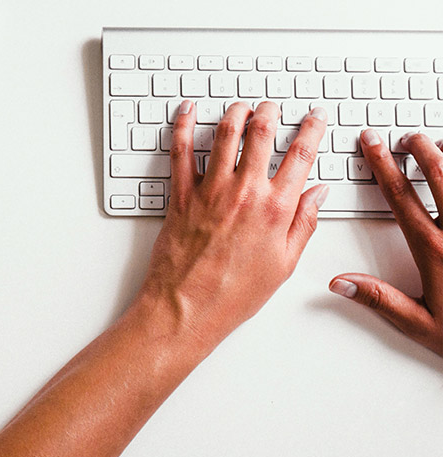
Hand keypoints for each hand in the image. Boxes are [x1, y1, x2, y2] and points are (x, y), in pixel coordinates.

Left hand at [136, 100, 328, 347]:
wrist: (186, 308)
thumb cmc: (233, 294)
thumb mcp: (284, 264)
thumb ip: (304, 224)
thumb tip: (318, 194)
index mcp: (276, 209)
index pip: (301, 155)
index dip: (312, 129)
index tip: (315, 116)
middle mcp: (245, 193)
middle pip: (262, 133)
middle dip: (270, 112)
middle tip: (272, 107)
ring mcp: (210, 191)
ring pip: (224, 134)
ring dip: (235, 113)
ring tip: (240, 107)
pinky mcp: (180, 196)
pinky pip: (179, 151)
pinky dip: (182, 125)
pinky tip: (186, 111)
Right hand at [329, 130, 442, 356]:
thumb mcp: (421, 324)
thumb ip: (380, 299)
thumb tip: (340, 283)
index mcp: (434, 250)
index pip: (400, 196)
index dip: (383, 165)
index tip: (373, 144)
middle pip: (439, 174)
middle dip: (420, 149)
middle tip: (408, 136)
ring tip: (440, 144)